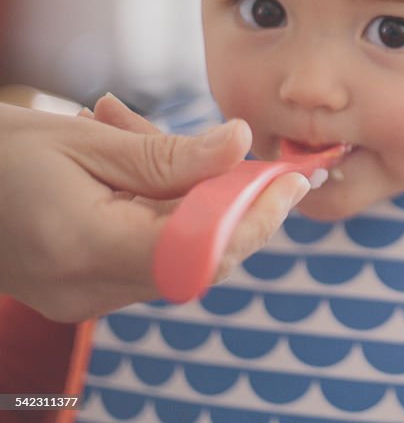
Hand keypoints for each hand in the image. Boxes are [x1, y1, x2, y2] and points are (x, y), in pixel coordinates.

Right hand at [0, 96, 309, 321]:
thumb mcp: (87, 140)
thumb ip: (170, 155)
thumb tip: (240, 146)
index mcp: (88, 250)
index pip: (203, 252)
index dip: (257, 218)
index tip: (293, 182)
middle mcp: (90, 290)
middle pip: (200, 259)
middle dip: (235, 203)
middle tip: (247, 153)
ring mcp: (85, 299)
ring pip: (179, 254)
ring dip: (190, 198)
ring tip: (136, 131)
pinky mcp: (84, 291)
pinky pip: (150, 255)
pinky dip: (160, 209)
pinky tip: (128, 160)